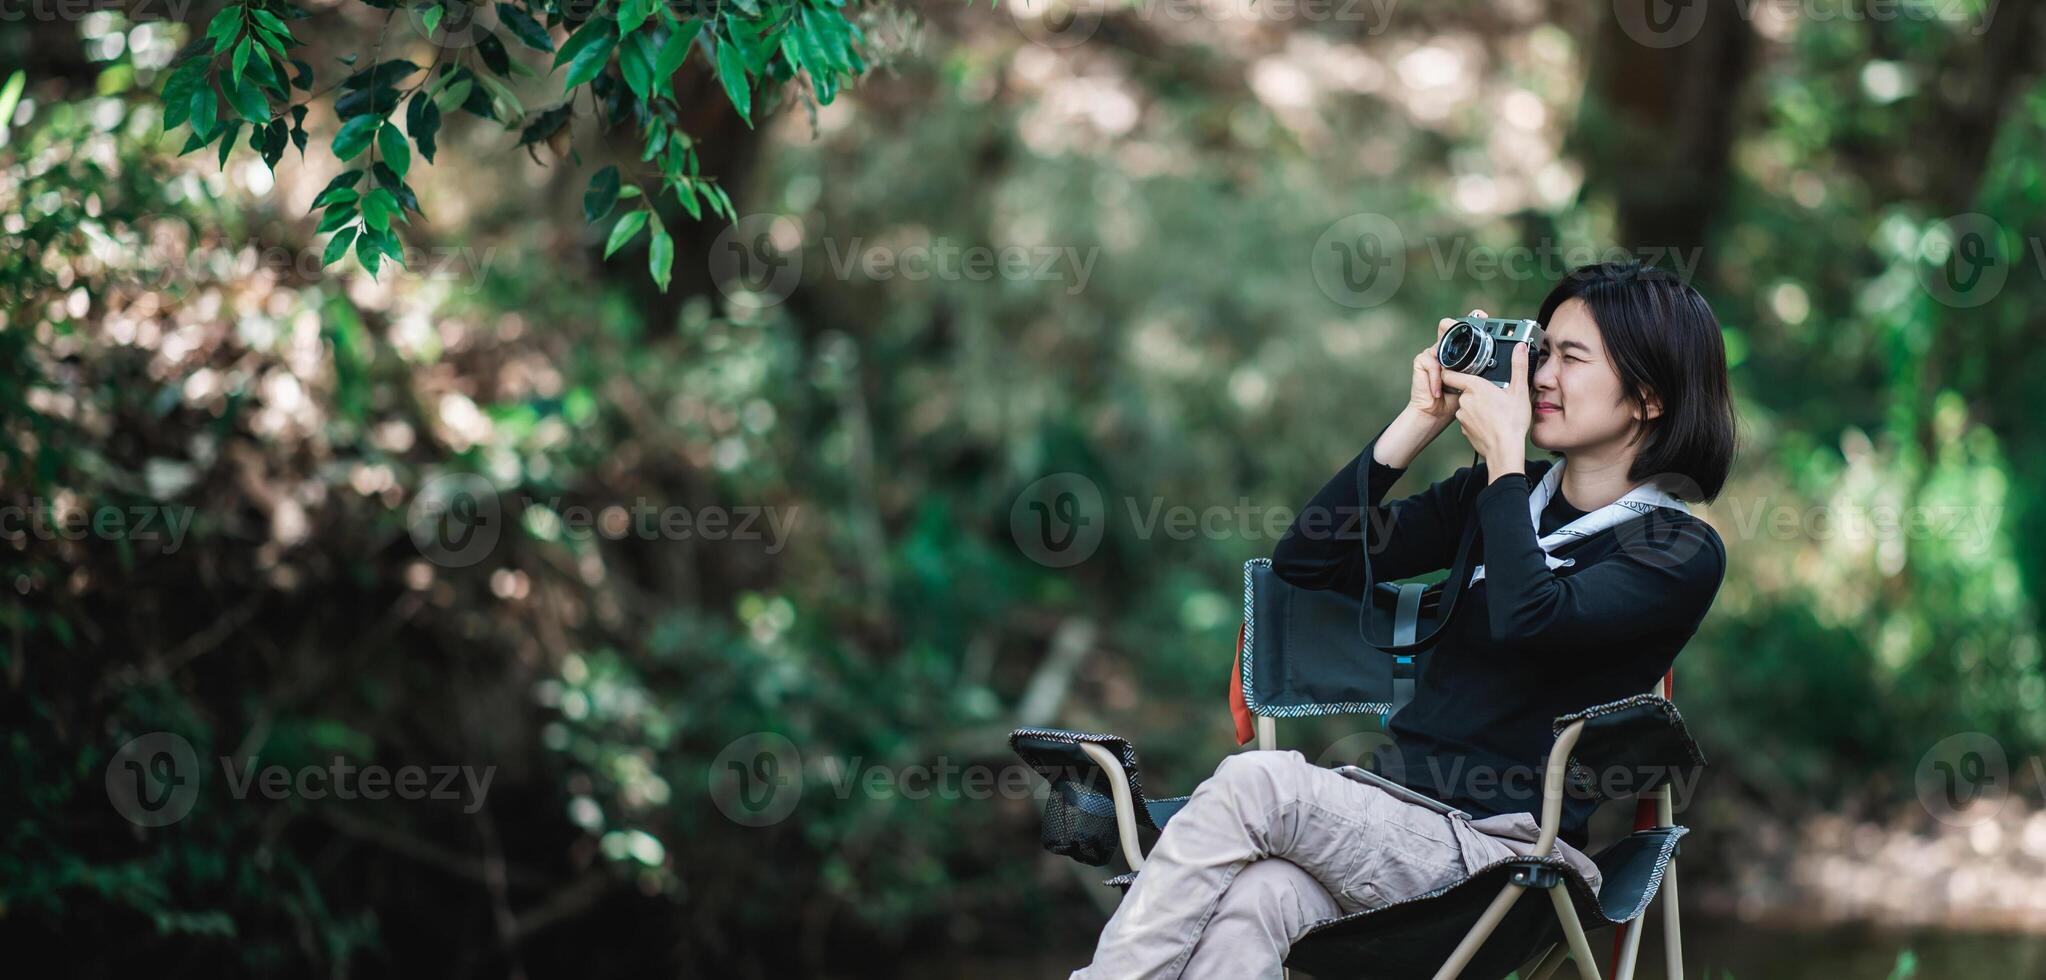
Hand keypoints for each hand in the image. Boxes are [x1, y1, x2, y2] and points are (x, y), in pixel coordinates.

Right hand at [1406, 309, 1487, 422]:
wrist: (1434, 415)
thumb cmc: (1455, 401)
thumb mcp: (1476, 384)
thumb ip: (1485, 371)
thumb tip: (1511, 361)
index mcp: (1459, 353)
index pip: (1465, 330)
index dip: (1473, 320)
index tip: (1483, 315)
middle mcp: (1445, 349)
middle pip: (1447, 327)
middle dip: (1453, 327)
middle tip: (1462, 333)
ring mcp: (1431, 354)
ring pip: (1440, 346)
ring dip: (1447, 368)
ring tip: (1447, 385)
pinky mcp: (1421, 362)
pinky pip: (1431, 364)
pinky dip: (1436, 380)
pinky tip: (1438, 392)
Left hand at [1441, 341, 1530, 479]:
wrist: (1505, 450)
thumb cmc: (1512, 422)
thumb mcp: (1519, 391)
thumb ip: (1518, 366)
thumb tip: (1520, 347)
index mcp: (1474, 387)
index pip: (1450, 373)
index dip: (1452, 370)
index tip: (1458, 369)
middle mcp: (1464, 400)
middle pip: (1464, 389)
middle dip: (1476, 391)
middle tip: (1493, 395)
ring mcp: (1462, 416)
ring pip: (1466, 405)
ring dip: (1476, 406)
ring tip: (1494, 410)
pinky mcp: (1463, 430)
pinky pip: (1468, 420)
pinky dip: (1477, 420)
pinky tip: (1490, 422)